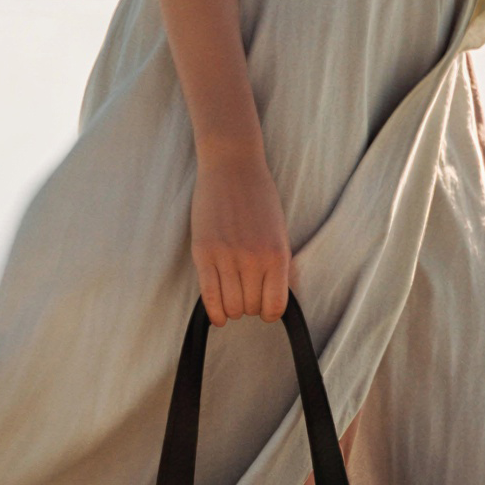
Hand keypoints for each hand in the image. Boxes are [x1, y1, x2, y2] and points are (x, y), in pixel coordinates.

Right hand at [191, 137, 293, 323]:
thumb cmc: (259, 198)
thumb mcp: (280, 232)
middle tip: (246, 295)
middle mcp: (253, 259)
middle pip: (251, 307)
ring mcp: (226, 257)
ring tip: (232, 297)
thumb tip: (279, 298)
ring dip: (233, 308)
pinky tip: (218, 317)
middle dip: (250, 306)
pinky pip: (209, 296)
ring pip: (231, 306)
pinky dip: (215, 312)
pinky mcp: (203, 253)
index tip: (265, 309)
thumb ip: (281, 266)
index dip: (269, 312)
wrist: (232, 167)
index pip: (275, 305)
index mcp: (277, 254)